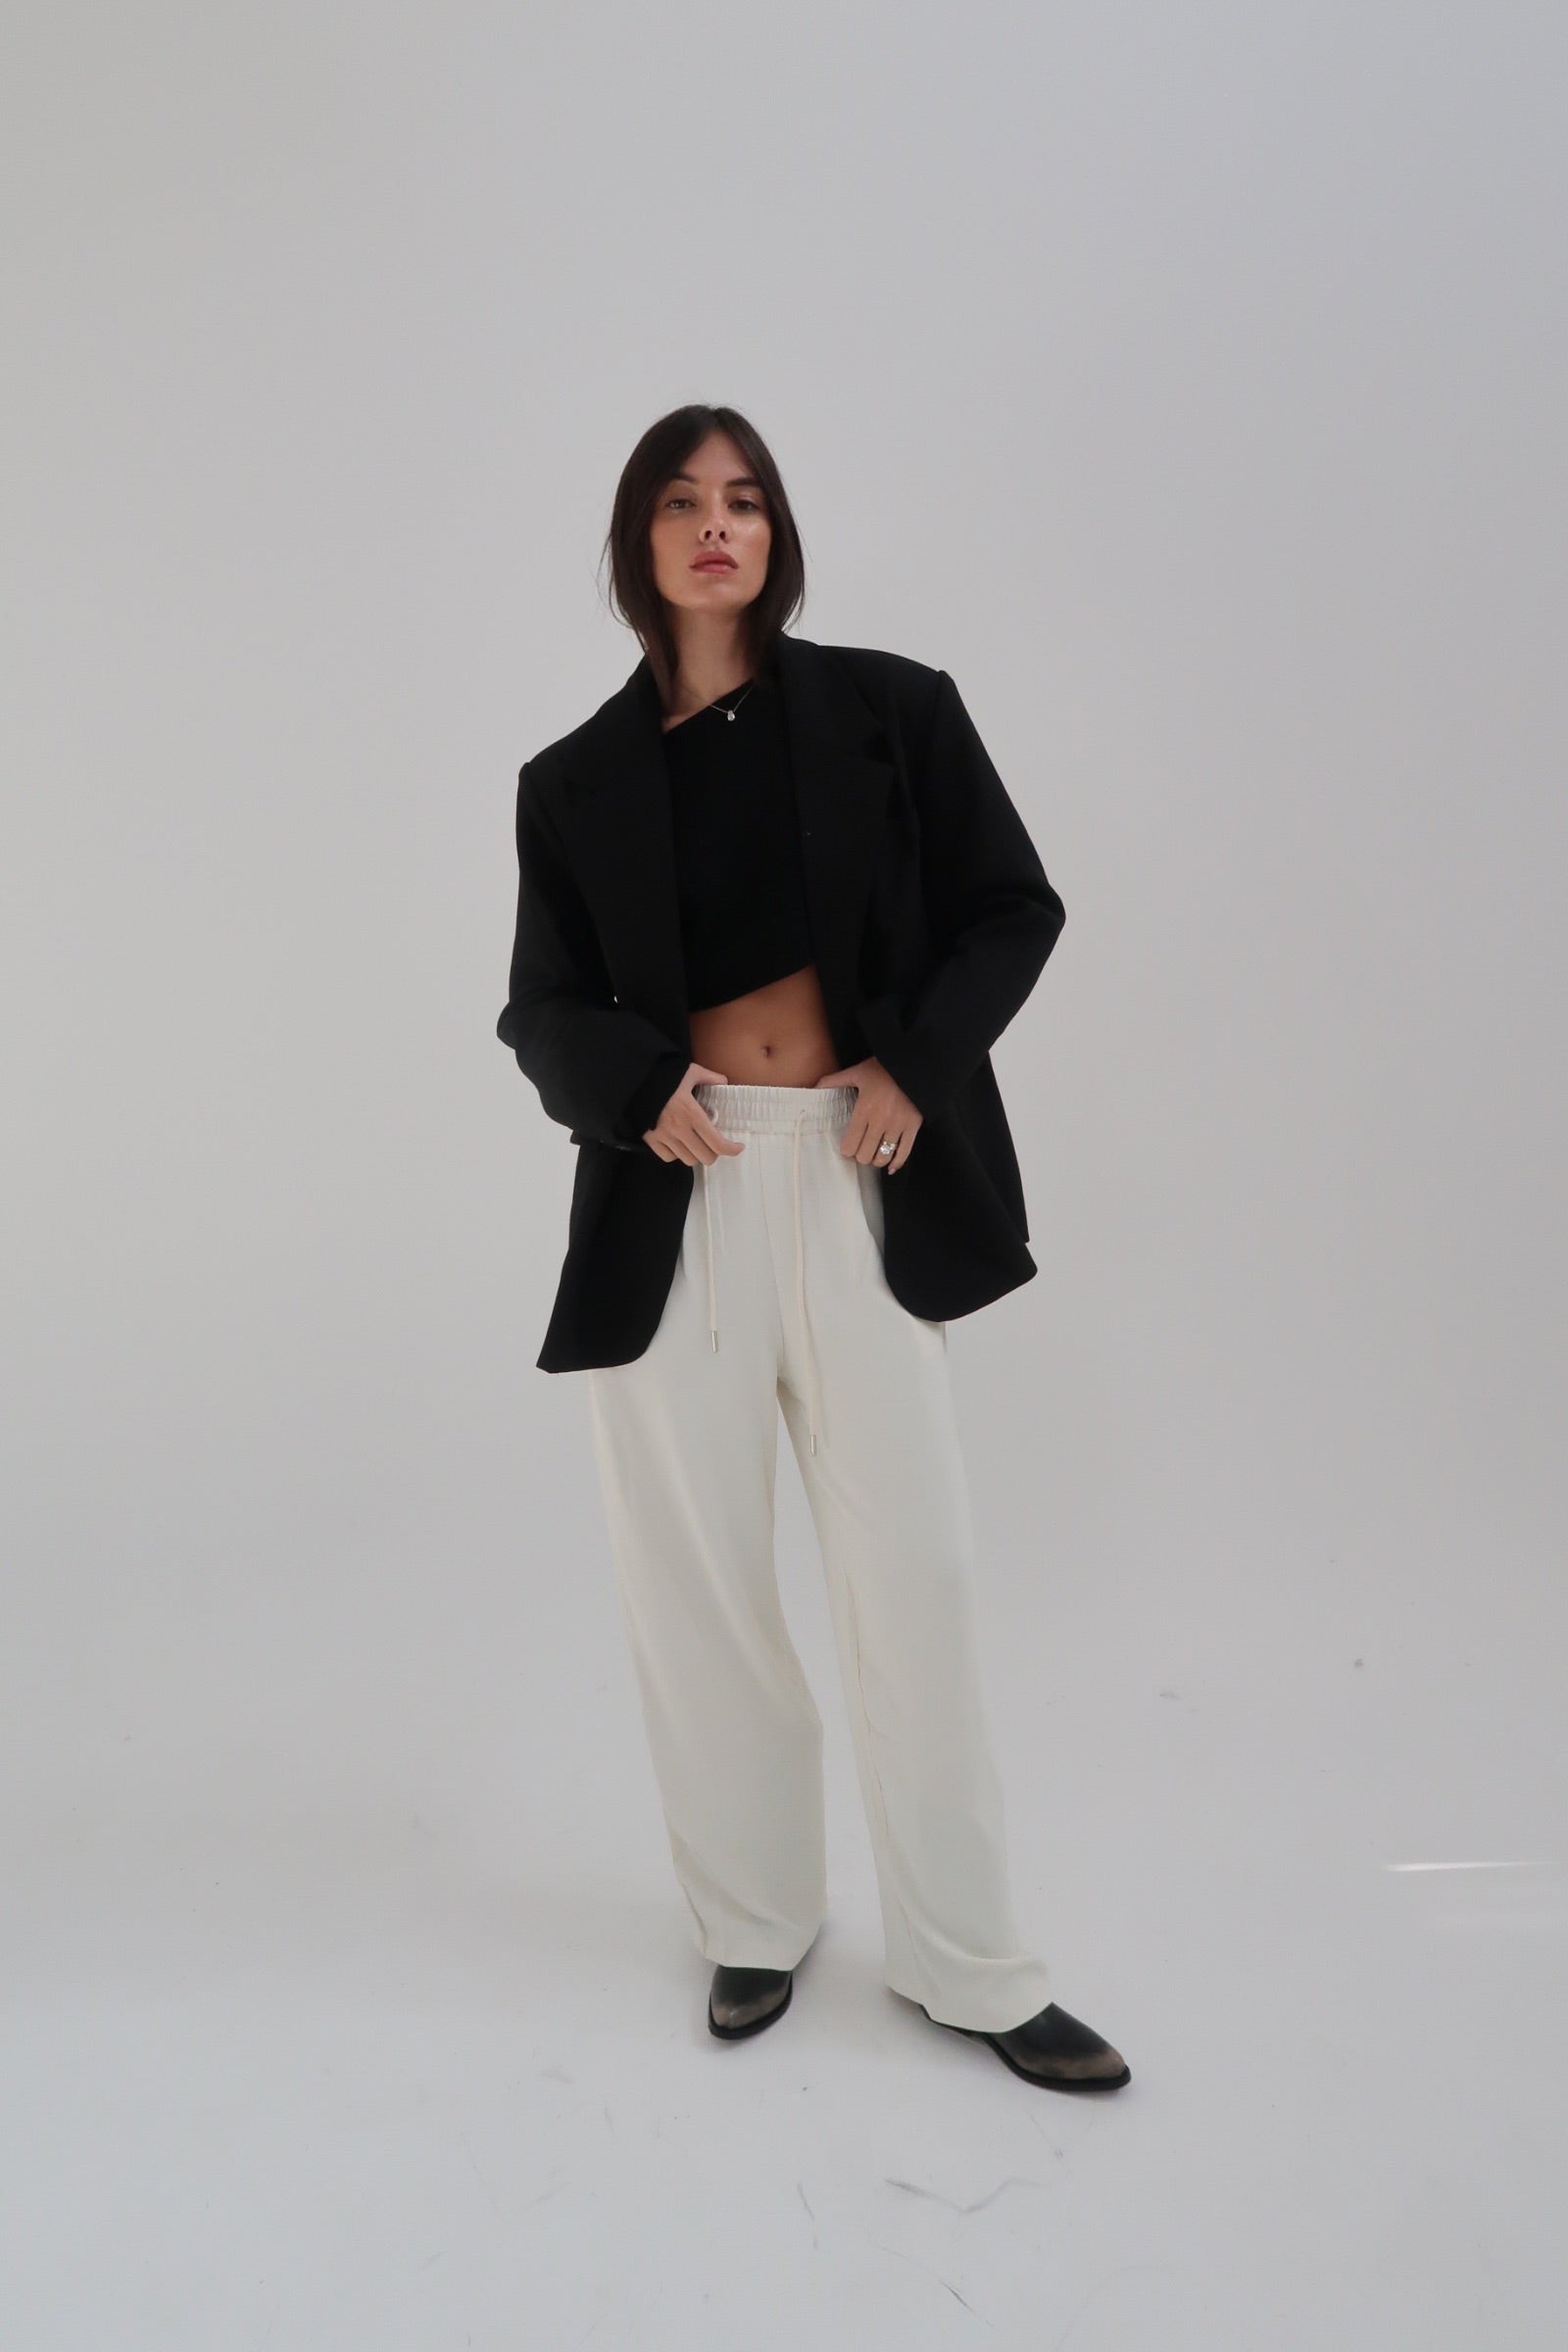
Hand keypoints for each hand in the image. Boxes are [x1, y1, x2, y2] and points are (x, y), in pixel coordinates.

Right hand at [642, 1063, 748, 1166]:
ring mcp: (663, 1136)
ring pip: (688, 1160)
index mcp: (692, 1113)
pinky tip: (678, 1143)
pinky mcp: (650, 1140)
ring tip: (696, 1143)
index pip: (717, 1143)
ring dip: (696, 1154)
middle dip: (714, 1152)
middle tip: (714, 1144)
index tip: (738, 1147)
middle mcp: (679, 1129)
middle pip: (705, 1157)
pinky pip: (668, 1157)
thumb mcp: (689, 1071)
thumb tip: (723, 1082)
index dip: (731, 1149)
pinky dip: (676, 1154)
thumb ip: (709, 1077)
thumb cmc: (663, 1076)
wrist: (632, 1081)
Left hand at [812, 1057, 922, 1171]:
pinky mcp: (913, 1127)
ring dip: (876, 1159)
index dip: (847, 1150)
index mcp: (863, 1110)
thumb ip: (833, 1081)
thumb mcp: (856, 1072)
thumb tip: (813, 1087)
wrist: (912, 1064)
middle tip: (861, 1149)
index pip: (850, 1146)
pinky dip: (896, 1163)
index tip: (848, 1146)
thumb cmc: (882, 1069)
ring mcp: (898, 1126)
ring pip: (883, 1157)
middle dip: (861, 1155)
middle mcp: (880, 1122)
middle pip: (865, 1156)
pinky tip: (890, 1166)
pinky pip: (904, 1153)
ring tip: (874, 1154)